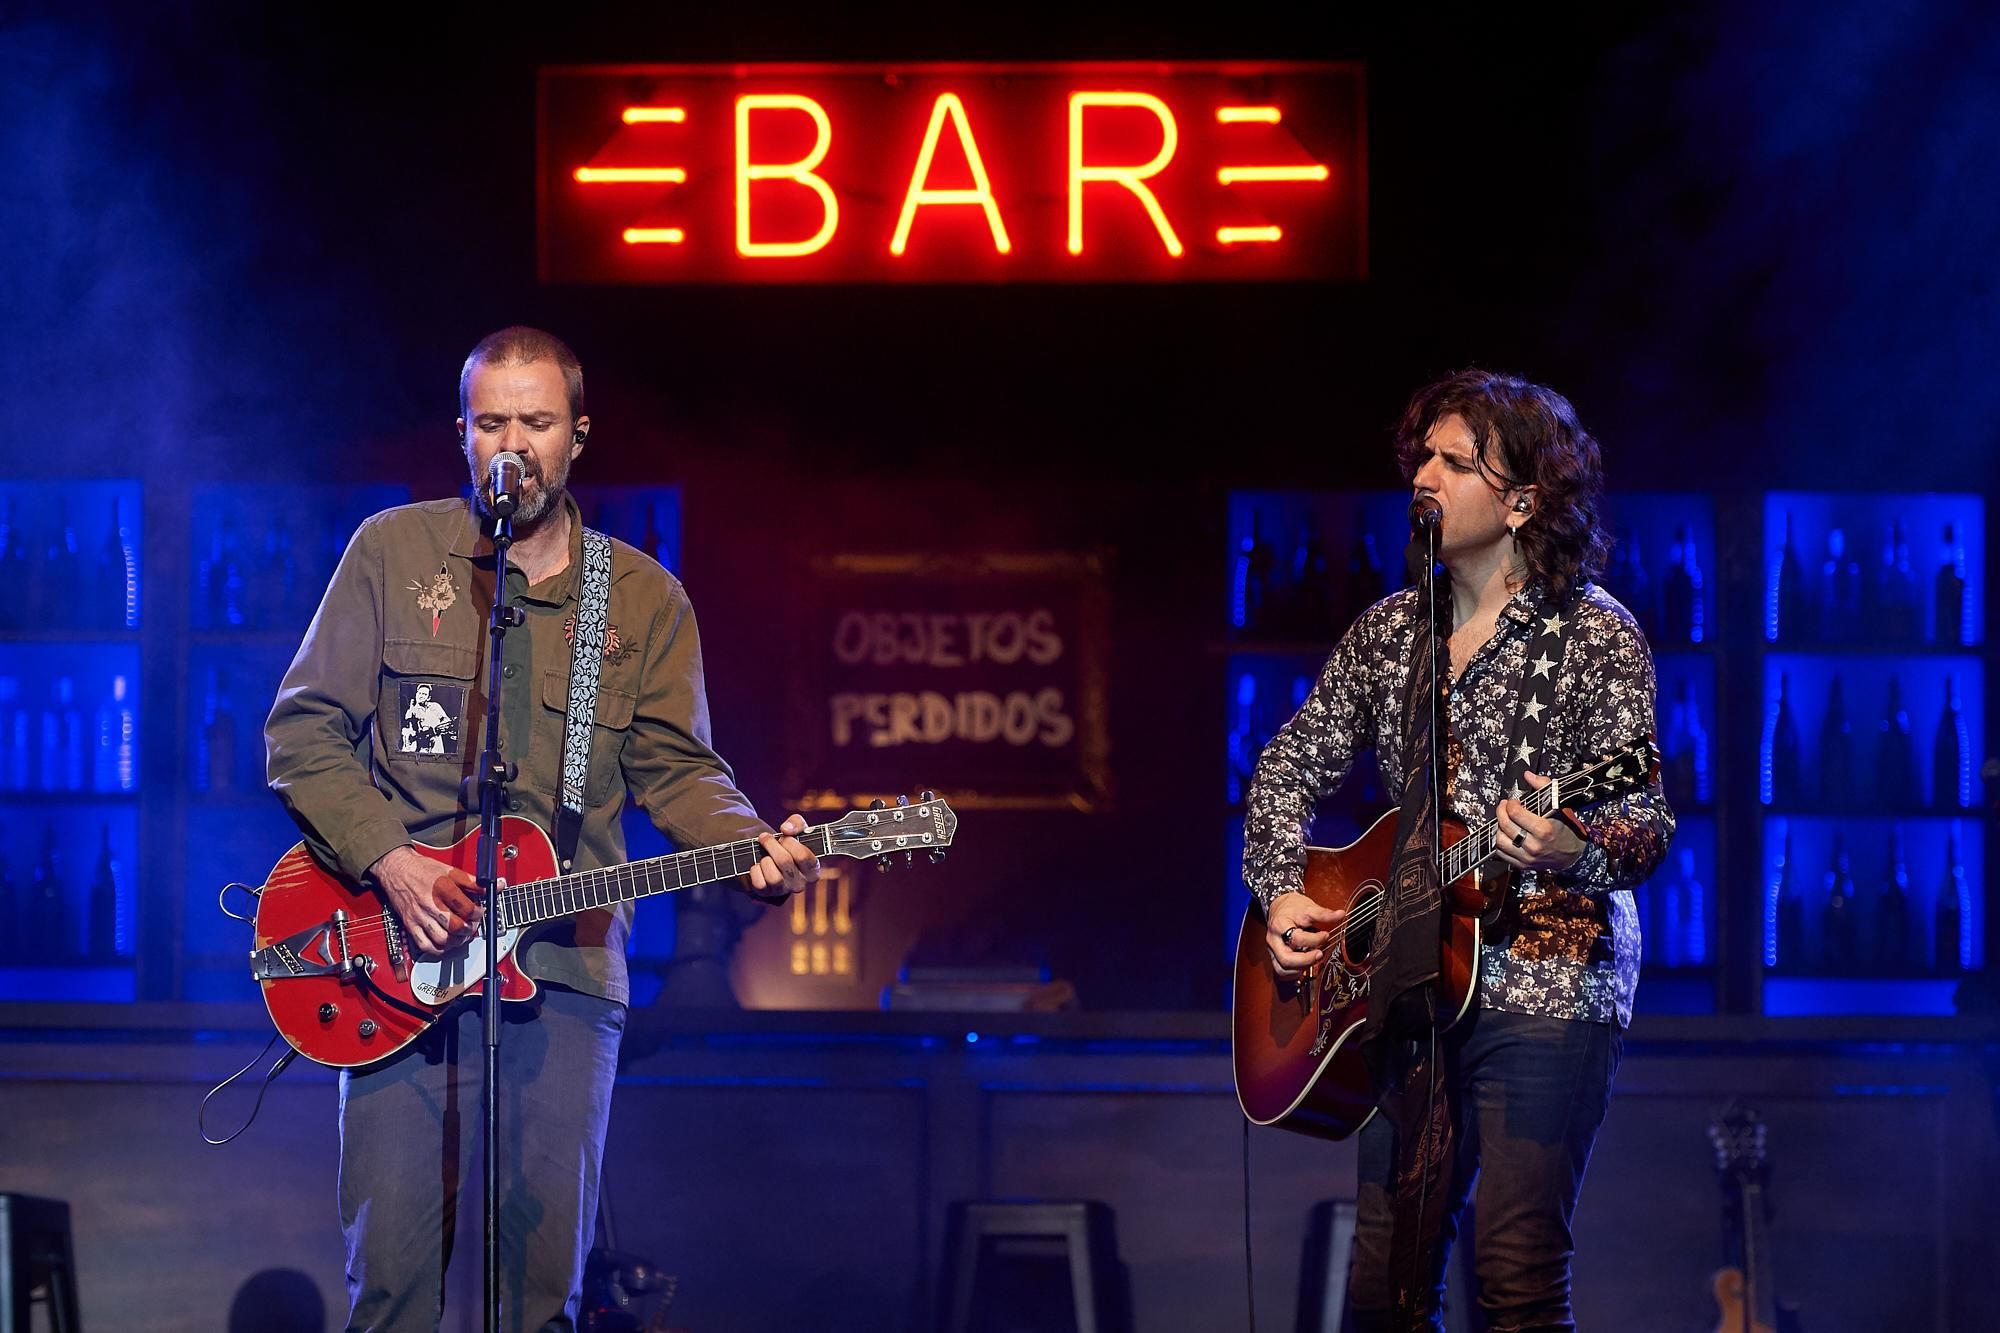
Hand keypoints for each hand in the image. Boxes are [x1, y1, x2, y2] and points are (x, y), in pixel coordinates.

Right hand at [367, 844, 483, 957]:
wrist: (397, 869)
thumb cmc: (422, 870)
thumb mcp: (451, 870)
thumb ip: (473, 881)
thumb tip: (495, 885)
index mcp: (442, 888)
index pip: (466, 908)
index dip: (478, 913)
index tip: (480, 912)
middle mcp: (430, 904)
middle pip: (455, 926)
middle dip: (469, 929)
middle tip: (472, 925)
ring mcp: (419, 916)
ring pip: (442, 939)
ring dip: (456, 941)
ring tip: (461, 935)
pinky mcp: (410, 924)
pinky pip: (425, 945)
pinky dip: (438, 949)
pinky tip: (446, 943)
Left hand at [744, 813, 819, 897]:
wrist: (770, 858)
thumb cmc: (788, 845)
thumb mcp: (797, 830)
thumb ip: (797, 823)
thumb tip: (786, 829)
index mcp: (813, 870)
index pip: (803, 856)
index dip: (790, 842)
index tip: (783, 837)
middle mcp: (800, 884)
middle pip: (784, 861)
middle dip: (771, 845)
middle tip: (765, 837)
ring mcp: (783, 890)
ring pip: (773, 877)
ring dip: (765, 860)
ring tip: (764, 855)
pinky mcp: (767, 894)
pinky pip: (759, 883)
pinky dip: (755, 871)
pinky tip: (758, 866)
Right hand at [1264, 890, 1344, 978]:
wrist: (1280, 907)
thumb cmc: (1293, 908)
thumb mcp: (1309, 907)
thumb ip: (1324, 914)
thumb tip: (1341, 915)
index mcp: (1279, 925)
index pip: (1296, 938)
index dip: (1314, 939)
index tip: (1326, 935)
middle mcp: (1273, 940)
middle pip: (1286, 959)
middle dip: (1306, 960)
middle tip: (1320, 954)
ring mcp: (1272, 950)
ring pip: (1283, 969)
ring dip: (1301, 968)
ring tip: (1314, 959)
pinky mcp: (1275, 957)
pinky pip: (1282, 971)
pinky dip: (1295, 972)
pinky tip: (1306, 965)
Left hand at [1494, 771, 1586, 872]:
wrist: (1574, 855)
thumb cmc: (1567, 829)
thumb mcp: (1559, 806)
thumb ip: (1544, 787)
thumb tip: (1528, 775)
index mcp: (1544, 829)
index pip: (1516, 813)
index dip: (1510, 804)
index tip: (1513, 801)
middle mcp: (1534, 845)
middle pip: (1505, 825)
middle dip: (1501, 812)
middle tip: (1503, 806)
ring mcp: (1527, 857)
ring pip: (1500, 840)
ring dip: (1498, 827)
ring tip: (1504, 820)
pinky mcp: (1523, 865)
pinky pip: (1502, 853)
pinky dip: (1499, 842)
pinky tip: (1505, 833)